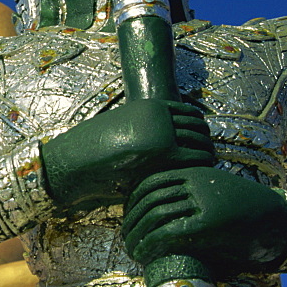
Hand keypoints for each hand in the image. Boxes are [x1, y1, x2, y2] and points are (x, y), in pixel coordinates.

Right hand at [40, 99, 214, 209]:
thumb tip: (164, 139)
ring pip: (202, 145)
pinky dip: (202, 169)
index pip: (191, 115)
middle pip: (200, 129)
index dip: (201, 130)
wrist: (76, 161)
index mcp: (151, 107)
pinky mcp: (164, 156)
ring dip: (207, 157)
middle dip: (207, 143)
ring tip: (207, 170)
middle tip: (210, 158)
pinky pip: (196, 161)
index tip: (203, 143)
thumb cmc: (95, 150)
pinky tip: (200, 179)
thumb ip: (145, 130)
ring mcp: (163, 135)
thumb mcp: (123, 129)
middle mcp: (160, 118)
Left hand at [121, 167, 286, 276]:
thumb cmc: (243, 212)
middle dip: (131, 221)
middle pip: (148, 199)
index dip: (132, 202)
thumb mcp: (212, 195)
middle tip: (124, 238)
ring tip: (131, 250)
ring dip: (137, 236)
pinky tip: (144, 255)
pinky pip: (170, 232)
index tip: (126, 219)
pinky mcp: (209, 223)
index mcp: (194, 172)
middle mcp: (195, 183)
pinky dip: (151, 244)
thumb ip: (187, 198)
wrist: (279, 220)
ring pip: (156, 216)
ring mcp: (202, 202)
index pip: (150, 182)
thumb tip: (152, 216)